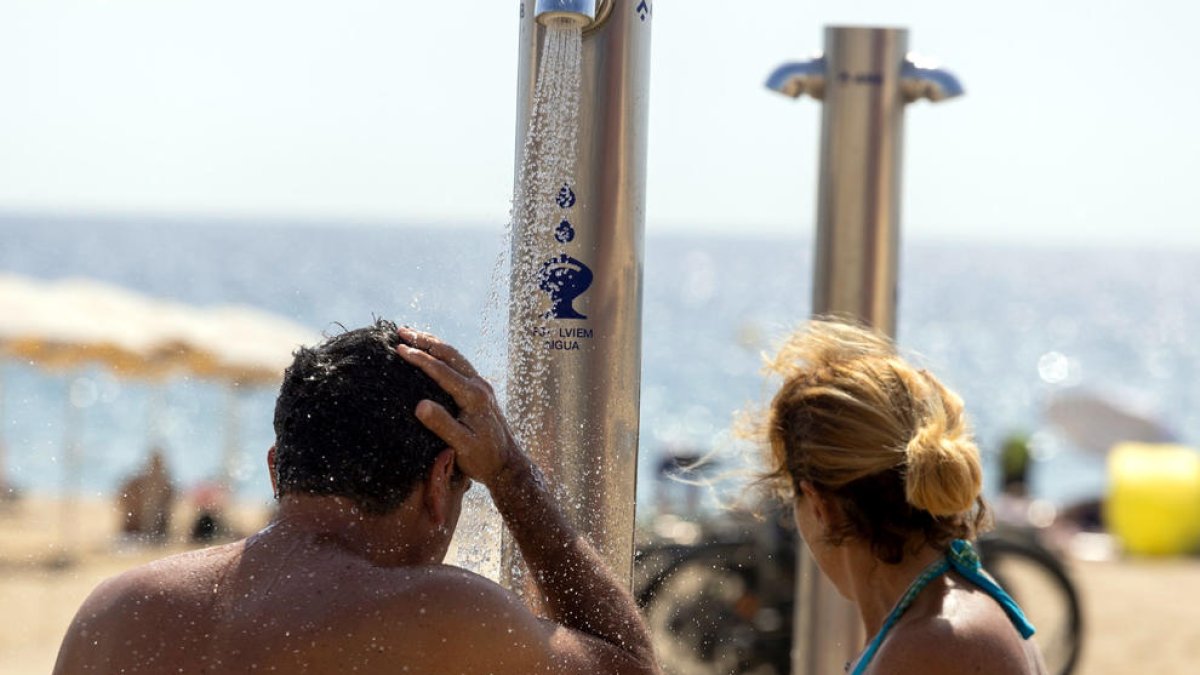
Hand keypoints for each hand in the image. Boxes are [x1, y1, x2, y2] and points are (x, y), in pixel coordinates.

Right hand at [396, 327, 520, 486]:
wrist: (507, 464)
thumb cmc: (483, 458)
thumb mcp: (461, 445)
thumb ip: (442, 425)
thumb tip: (419, 405)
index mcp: (473, 396)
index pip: (441, 370)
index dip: (418, 357)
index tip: (398, 348)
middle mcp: (479, 386)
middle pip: (450, 354)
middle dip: (425, 340)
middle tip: (401, 331)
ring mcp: (481, 387)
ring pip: (456, 357)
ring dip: (434, 344)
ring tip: (413, 335)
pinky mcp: (481, 391)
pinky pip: (459, 365)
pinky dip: (443, 355)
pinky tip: (433, 355)